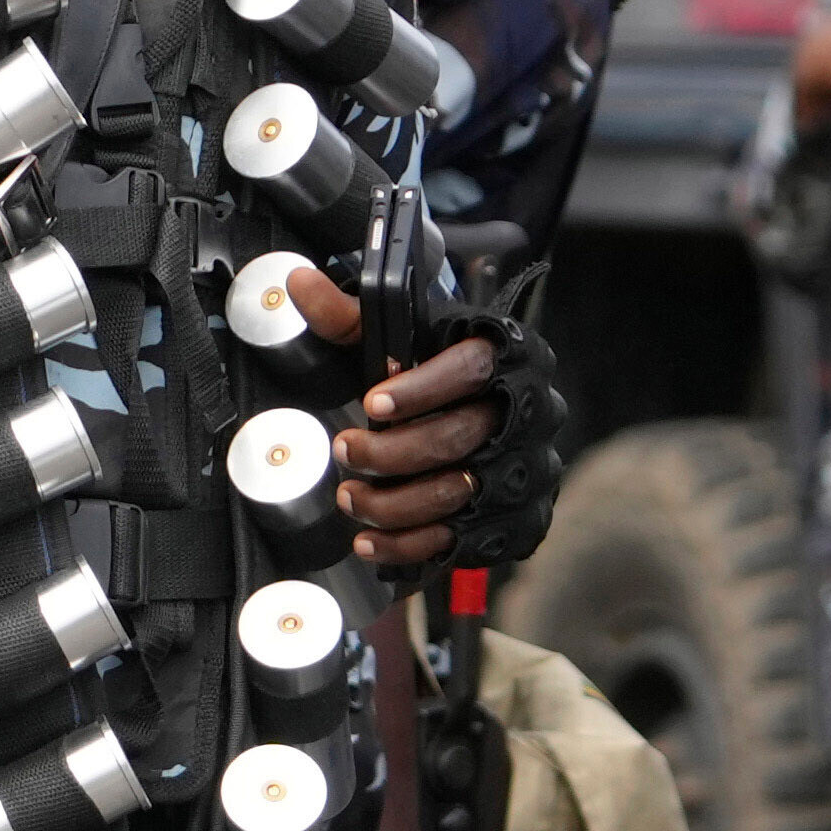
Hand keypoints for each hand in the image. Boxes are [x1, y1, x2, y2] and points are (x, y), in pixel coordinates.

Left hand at [331, 325, 505, 582]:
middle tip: (345, 449)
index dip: (422, 388)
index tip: (373, 403)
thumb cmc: (434, 368)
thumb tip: (299, 285)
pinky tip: (370, 540)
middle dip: (391, 452)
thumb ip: (348, 315)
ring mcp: (527, 468)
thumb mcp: (395, 335)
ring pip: (459, 494)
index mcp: (509, 353)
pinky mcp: (516, 518)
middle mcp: (530, 411)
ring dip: (392, 503)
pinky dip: (408, 545)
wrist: (481, 408)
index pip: (473, 367)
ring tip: (350, 495)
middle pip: (460, 437)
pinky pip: (462, 540)